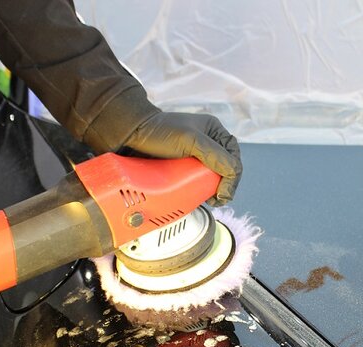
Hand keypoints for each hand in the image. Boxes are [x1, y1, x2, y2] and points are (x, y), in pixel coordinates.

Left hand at [123, 112, 241, 205]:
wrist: (129, 136)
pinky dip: (200, 190)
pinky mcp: (182, 167)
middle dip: (224, 185)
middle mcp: (207, 142)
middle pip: (224, 169)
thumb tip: (232, 174)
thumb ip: (215, 155)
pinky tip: (198, 197)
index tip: (223, 192)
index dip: (232, 176)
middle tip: (216, 199)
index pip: (233, 157)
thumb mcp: (191, 140)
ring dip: (213, 189)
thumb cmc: (158, 132)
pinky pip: (197, 181)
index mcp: (213, 131)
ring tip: (208, 200)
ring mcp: (194, 155)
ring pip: (211, 177)